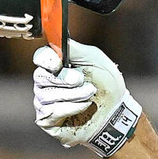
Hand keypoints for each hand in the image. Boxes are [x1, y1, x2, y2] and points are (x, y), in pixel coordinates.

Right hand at [32, 40, 142, 157]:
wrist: (116, 111)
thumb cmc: (106, 85)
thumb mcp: (93, 59)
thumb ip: (74, 48)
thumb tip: (57, 38)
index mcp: (56, 66)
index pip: (40, 58)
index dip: (46, 60)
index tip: (58, 64)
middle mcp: (46, 83)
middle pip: (41, 76)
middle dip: (65, 79)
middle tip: (82, 80)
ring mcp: (44, 102)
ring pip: (47, 95)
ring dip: (73, 94)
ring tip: (89, 95)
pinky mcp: (47, 120)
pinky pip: (52, 111)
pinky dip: (71, 108)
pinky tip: (84, 107)